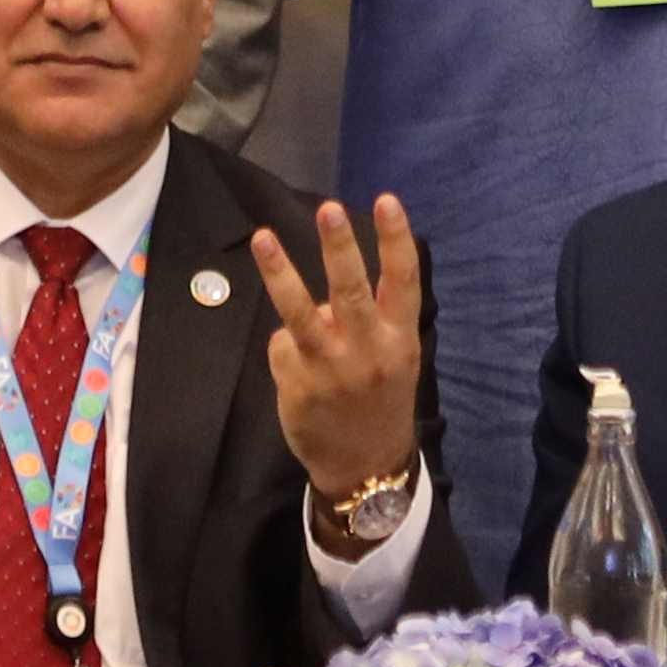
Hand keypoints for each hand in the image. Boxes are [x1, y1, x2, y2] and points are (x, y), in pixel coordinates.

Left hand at [253, 199, 431, 541]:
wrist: (366, 466)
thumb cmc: (382, 398)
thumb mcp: (398, 357)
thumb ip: (375, 319)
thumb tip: (330, 287)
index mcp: (400, 339)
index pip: (403, 281)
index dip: (396, 239)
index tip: (386, 200)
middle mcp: (368, 351)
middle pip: (350, 291)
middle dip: (339, 247)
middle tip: (329, 209)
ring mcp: (330, 370)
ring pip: (301, 314)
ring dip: (280, 272)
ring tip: (263, 237)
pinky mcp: (298, 387)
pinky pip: (282, 344)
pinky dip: (286, 343)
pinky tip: (297, 361)